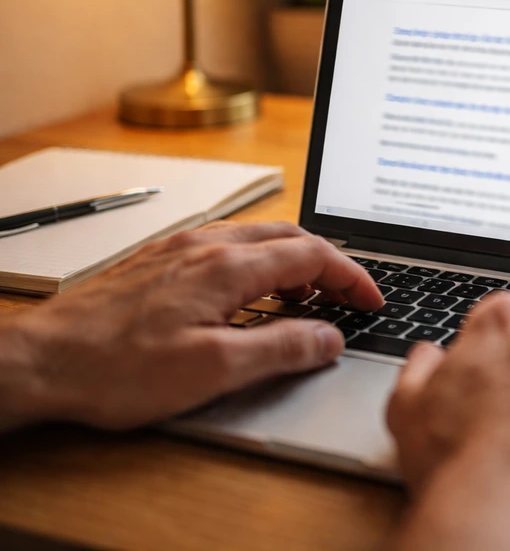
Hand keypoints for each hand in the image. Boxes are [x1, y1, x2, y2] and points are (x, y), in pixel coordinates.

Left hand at [0, 222, 381, 430]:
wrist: (40, 360)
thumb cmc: (116, 368)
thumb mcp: (212, 370)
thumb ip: (280, 349)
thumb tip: (329, 337)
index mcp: (227, 267)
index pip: (312, 255)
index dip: (352, 276)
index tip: (372, 299)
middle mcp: (207, 245)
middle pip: (289, 235)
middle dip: (329, 262)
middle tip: (348, 295)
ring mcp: (180, 248)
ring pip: (257, 236)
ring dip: (294, 258)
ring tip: (307, 293)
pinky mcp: (159, 260)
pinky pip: (226, 244)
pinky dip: (259, 260)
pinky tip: (249, 289)